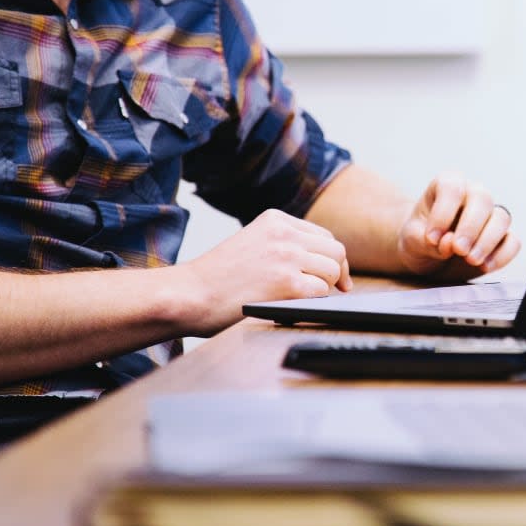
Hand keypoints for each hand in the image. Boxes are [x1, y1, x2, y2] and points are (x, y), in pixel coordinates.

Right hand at [175, 209, 350, 334]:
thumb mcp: (252, 243)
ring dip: (324, 288)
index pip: (324, 236)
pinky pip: (322, 292)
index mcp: (275, 220)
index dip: (331, 258)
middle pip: (335, 251)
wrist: (189, 294)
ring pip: (332, 271)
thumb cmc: (217, 277)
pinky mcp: (287, 283)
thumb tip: (324, 264)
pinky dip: (314, 302)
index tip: (332, 276)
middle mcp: (284, 233)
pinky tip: (296, 305)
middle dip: (336, 273)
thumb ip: (283, 245)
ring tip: (302, 298)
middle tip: (334, 290)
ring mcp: (287, 257)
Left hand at [396, 172, 519, 278]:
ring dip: (488, 241)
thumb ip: (425, 241)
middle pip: (483, 199)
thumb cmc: (418, 239)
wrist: (427, 255)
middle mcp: (473, 194)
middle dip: (471, 227)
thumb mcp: (411, 240)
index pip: (452, 188)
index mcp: (448, 184)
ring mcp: (490, 215)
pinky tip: (484, 267)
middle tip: (459, 250)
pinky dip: (502, 255)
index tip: (431, 237)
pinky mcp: (501, 238)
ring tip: (471, 260)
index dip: (443, 213)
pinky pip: (513, 242)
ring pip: (502, 218)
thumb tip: (450, 243)